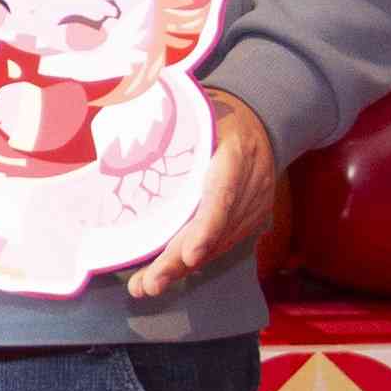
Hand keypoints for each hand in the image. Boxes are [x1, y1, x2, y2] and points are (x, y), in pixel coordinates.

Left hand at [122, 89, 278, 301]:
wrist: (266, 122)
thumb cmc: (220, 113)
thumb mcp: (203, 107)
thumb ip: (169, 114)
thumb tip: (124, 103)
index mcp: (235, 155)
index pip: (222, 197)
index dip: (207, 228)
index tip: (191, 256)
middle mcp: (249, 188)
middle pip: (214, 231)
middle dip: (179, 262)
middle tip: (147, 285)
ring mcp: (253, 209)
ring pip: (216, 245)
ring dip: (180, 268)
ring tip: (144, 286)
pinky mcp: (251, 221)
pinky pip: (221, 244)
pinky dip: (193, 259)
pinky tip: (165, 274)